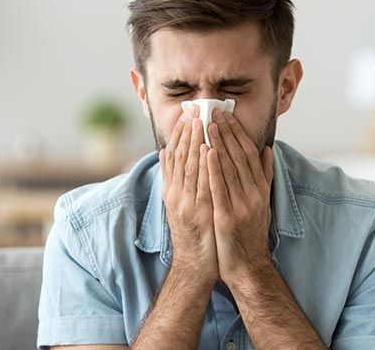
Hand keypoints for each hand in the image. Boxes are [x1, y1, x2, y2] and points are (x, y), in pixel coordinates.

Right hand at [159, 106, 217, 281]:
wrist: (194, 265)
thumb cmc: (192, 233)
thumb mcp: (178, 203)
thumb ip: (173, 178)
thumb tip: (166, 152)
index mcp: (172, 190)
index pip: (175, 156)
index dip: (181, 134)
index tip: (188, 114)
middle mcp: (176, 195)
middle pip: (180, 158)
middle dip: (187, 132)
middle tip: (194, 109)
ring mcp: (186, 204)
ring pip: (189, 168)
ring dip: (194, 143)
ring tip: (200, 121)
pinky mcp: (199, 214)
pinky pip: (202, 186)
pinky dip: (204, 167)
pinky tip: (208, 150)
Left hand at [206, 109, 274, 284]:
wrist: (248, 266)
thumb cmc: (251, 233)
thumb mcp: (262, 202)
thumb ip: (264, 175)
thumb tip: (268, 149)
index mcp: (260, 189)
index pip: (249, 154)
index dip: (238, 133)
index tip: (227, 115)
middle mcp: (254, 194)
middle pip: (239, 156)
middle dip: (226, 132)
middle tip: (214, 112)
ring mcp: (242, 206)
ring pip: (229, 168)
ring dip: (218, 144)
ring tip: (208, 124)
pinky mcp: (228, 218)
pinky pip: (220, 188)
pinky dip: (213, 169)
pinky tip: (206, 152)